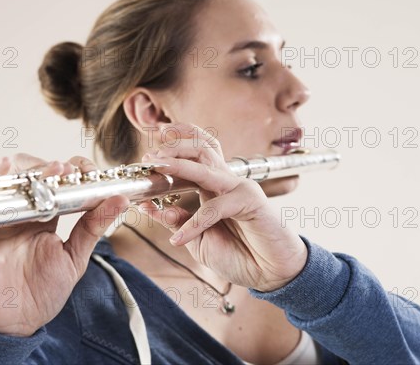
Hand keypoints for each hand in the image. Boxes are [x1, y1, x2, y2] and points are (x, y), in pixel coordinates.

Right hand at [0, 154, 128, 335]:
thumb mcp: (74, 257)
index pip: (60, 180)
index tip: (90, 172)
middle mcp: (23, 209)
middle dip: (51, 166)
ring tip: (51, 172)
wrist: (14, 320)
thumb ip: (94, 227)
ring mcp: (1, 213)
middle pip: (33, 171)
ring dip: (30, 167)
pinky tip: (6, 170)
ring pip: (10, 175)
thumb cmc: (42, 292)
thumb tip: (121, 201)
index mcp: (47, 213)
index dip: (74, 170)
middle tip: (68, 171)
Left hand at [140, 123, 307, 291]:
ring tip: (156, 166)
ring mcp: (239, 188)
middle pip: (201, 149)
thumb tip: (149, 207)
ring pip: (206, 167)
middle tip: (149, 157)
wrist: (271, 274)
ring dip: (178, 165)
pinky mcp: (250, 201)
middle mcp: (226, 181)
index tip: (148, 153)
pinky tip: (179, 239)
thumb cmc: (238, 254)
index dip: (174, 145)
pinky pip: (214, 208)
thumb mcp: (197, 238)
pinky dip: (193, 223)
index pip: (196, 153)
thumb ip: (177, 221)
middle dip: (173, 147)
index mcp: (213, 186)